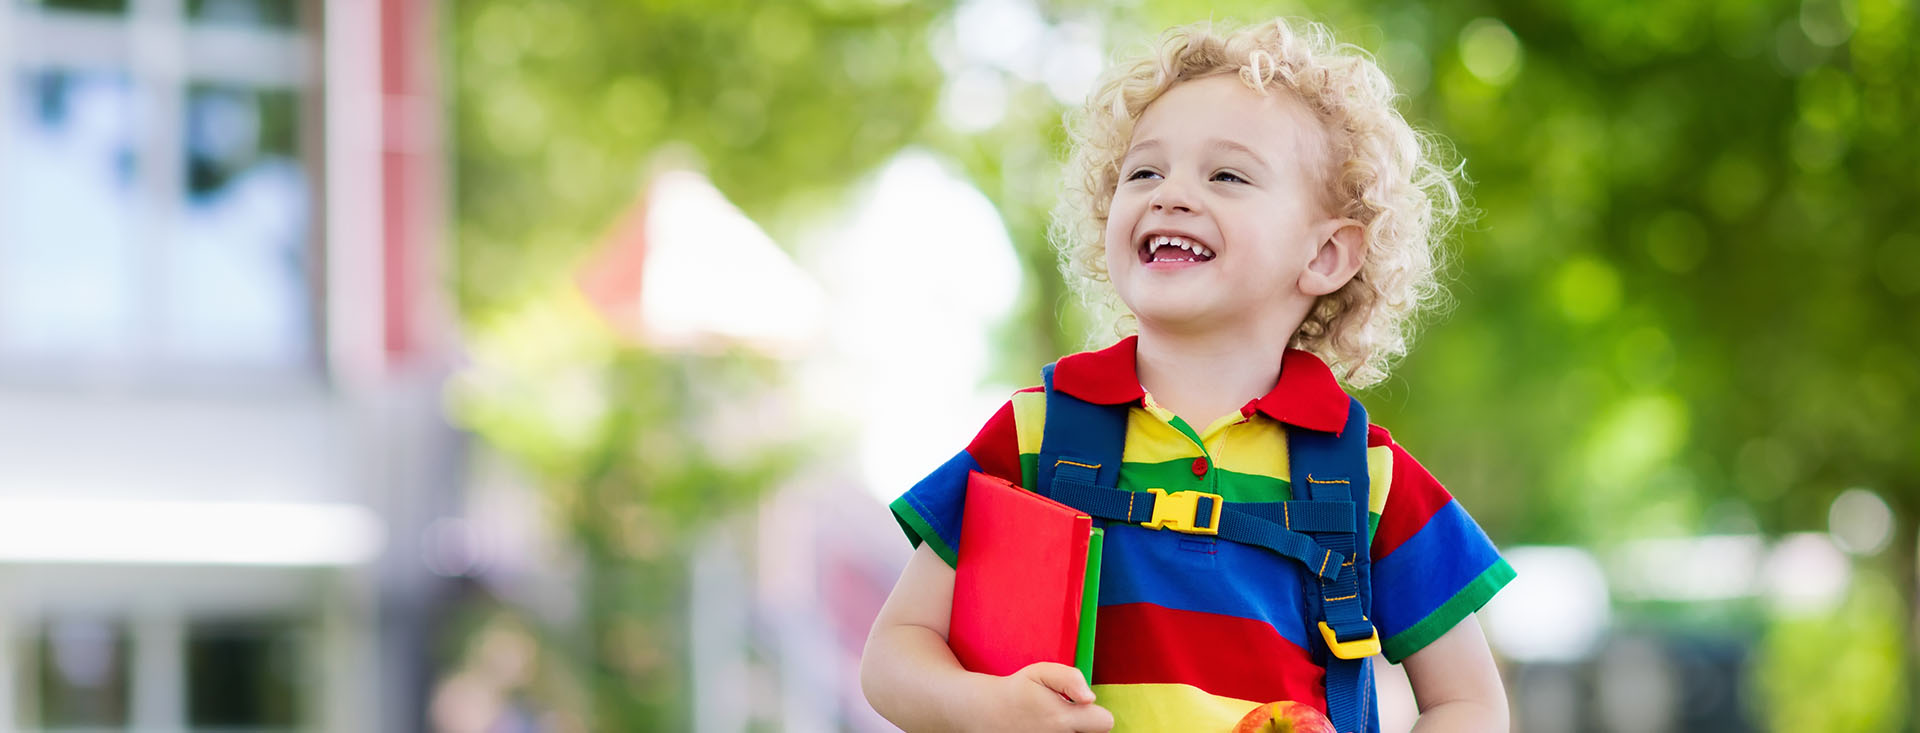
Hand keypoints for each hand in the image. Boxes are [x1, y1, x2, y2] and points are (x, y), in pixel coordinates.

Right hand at [964, 662, 1113, 732]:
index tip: (1078, 708)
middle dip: (1082, 726)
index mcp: (1062, 718)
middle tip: (1061, 718)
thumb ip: (1070, 678)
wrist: (984, 713)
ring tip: (1050, 725)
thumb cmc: (1017, 691)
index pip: (1104, 722)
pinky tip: (1042, 731)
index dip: (1095, 714)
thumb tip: (1091, 697)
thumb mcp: (1040, 672)